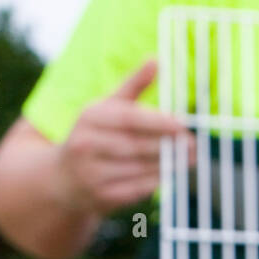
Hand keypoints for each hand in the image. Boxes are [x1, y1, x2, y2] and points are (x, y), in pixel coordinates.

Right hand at [55, 58, 194, 215]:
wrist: (64, 180)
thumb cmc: (93, 136)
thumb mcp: (106, 108)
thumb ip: (133, 86)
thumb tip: (155, 60)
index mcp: (89, 117)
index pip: (129, 119)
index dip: (159, 122)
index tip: (183, 125)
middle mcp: (86, 145)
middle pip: (136, 145)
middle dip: (168, 146)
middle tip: (193, 145)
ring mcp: (92, 174)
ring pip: (139, 169)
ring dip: (167, 165)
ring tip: (188, 160)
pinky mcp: (101, 198)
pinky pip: (136, 190)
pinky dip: (156, 182)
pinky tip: (171, 174)